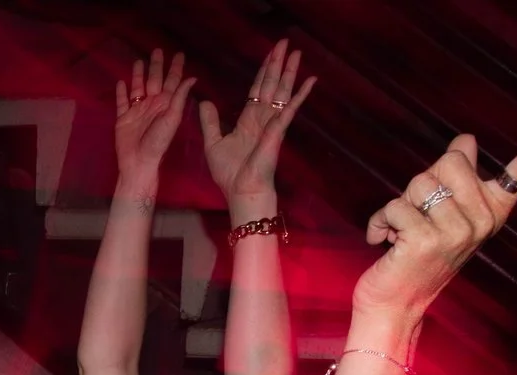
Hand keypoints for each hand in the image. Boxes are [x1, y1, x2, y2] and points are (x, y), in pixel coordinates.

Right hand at [112, 50, 195, 180]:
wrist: (138, 161)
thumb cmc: (158, 142)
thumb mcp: (172, 118)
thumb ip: (179, 97)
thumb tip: (192, 78)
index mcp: (165, 103)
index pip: (172, 81)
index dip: (176, 67)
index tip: (179, 54)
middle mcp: (152, 103)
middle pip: (154, 79)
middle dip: (156, 65)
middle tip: (157, 50)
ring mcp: (137, 110)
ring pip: (138, 87)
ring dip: (138, 74)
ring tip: (138, 60)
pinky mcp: (123, 118)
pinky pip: (122, 102)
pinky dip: (121, 93)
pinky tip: (121, 82)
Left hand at [201, 40, 314, 210]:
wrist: (241, 190)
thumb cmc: (229, 173)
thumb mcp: (213, 143)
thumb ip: (210, 122)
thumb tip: (204, 101)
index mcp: (248, 120)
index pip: (256, 90)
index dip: (262, 72)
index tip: (269, 55)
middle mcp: (262, 118)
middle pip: (271, 84)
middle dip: (277, 64)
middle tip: (284, 43)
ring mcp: (272, 123)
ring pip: (281, 91)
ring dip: (289, 71)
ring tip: (296, 52)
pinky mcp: (278, 130)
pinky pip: (291, 108)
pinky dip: (301, 94)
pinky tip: (311, 80)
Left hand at [355, 98, 516, 318]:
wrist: (395, 305)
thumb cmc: (414, 252)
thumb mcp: (442, 211)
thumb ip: (455, 176)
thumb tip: (466, 141)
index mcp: (495, 207)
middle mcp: (485, 218)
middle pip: (451, 158)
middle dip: (424, 180)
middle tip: (419, 213)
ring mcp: (459, 231)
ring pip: (420, 181)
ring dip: (400, 204)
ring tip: (403, 231)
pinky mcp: (428, 240)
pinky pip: (395, 206)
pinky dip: (379, 222)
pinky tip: (385, 243)